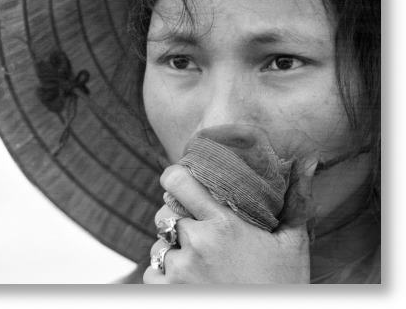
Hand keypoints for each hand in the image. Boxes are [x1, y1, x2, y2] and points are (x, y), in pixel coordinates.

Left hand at [143, 160, 316, 283]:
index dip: (175, 177)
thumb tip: (304, 164)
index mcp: (223, 223)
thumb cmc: (283, 287)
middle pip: (164, 214)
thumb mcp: (292, 244)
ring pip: (159, 245)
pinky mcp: (168, 292)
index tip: (179, 180)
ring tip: (199, 261)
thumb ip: (294, 203)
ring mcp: (180, 269)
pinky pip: (152, 272)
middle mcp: (197, 243)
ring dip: (173, 249)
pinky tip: (188, 279)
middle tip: (197, 230)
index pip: (177, 181)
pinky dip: (164, 274)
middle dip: (176, 218)